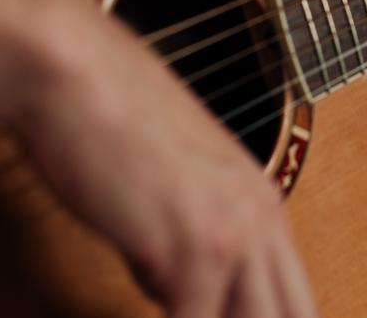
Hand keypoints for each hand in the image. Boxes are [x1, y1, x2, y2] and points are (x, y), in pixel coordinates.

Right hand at [12, 0, 318, 317]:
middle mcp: (263, 217)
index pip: (294, 295)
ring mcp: (235, 236)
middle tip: (199, 314)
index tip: (233, 314)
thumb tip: (179, 287)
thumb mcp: (172, 177)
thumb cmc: (102, 114)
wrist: (72, 73)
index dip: (265, 316)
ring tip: (174, 309)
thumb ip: (188, 232)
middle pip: (292, 313)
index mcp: (262, 199)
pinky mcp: (195, 254)